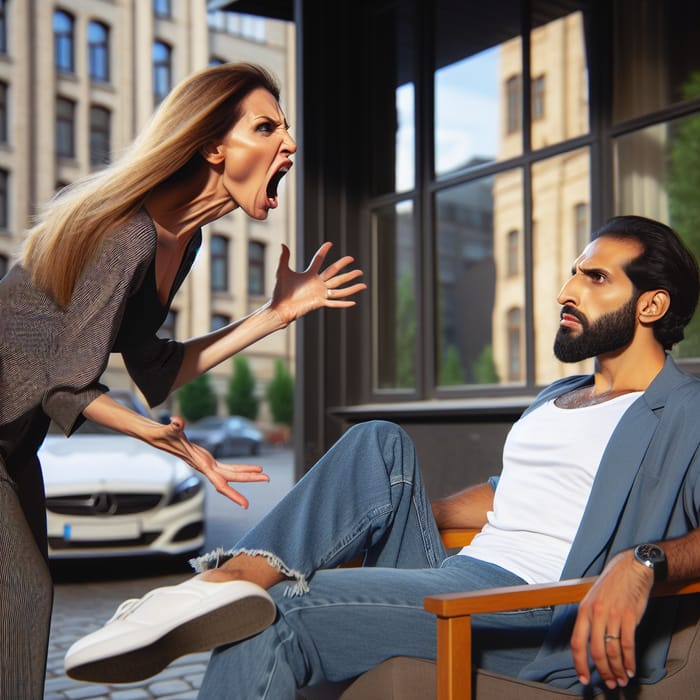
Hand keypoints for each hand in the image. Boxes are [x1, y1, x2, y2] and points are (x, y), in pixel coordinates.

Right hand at [153, 417, 269, 508]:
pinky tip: (252, 469)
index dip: (233, 494)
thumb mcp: (170, 430)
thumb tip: (177, 421)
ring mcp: (208, 465)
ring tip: (265, 475)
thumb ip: (174, 426)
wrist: (159, 439)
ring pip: (232, 473)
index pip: (220, 483)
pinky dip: (241, 468)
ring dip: (248, 475)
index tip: (245, 504)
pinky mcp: (209, 461)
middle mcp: (207, 467)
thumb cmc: (165, 435)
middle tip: (268, 479)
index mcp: (202, 465)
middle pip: (231, 478)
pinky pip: (228, 468)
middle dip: (249, 479)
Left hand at [270, 242, 365, 324]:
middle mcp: (317, 284)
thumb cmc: (280, 291)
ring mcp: (319, 294)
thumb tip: (283, 244)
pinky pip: (334, 303)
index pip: (318, 260)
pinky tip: (354, 302)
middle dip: (343, 265)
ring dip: (351, 284)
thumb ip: (284, 258)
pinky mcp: (319, 303)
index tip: (330, 243)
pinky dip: (343, 303)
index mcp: (309, 275)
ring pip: (339, 288)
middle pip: (333, 272)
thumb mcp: (283, 272)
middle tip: (351, 258)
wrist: (280, 307)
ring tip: (361, 280)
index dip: (323, 252)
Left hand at [570, 550, 653, 688]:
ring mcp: (613, 615)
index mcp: (584, 610)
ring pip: (612, 650)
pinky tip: (631, 669)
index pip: (576, 642)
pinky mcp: (630, 616)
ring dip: (617, 669)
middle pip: (595, 650)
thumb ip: (589, 620)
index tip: (584, 678)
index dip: (579, 663)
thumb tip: (588, 645)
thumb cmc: (611, 585)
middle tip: (608, 683)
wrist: (630, 568)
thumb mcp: (592, 599)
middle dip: (602, 671)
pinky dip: (630, 661)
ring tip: (621, 679)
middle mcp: (596, 613)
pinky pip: (628, 644)